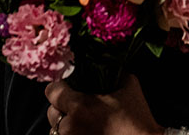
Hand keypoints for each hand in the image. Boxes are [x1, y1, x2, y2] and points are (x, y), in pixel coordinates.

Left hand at [45, 75, 161, 134]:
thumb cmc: (137, 120)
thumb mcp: (129, 86)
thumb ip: (115, 72)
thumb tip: (108, 61)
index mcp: (80, 107)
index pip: (52, 91)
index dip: (60, 87)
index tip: (68, 87)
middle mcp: (70, 127)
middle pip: (51, 111)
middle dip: (63, 106)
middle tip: (80, 106)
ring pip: (57, 128)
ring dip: (67, 123)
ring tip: (84, 122)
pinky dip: (73, 133)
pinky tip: (87, 131)